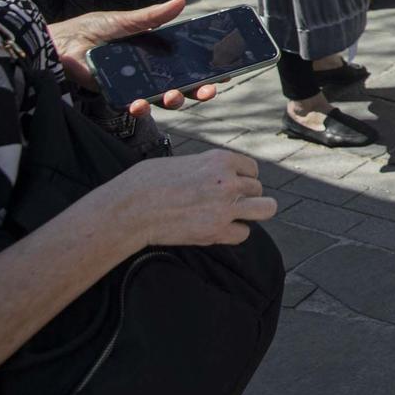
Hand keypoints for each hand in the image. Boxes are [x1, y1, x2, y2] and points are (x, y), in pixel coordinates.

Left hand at [50, 0, 217, 117]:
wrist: (57, 44)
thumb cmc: (89, 29)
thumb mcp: (124, 20)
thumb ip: (152, 16)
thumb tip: (180, 2)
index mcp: (155, 51)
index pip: (187, 62)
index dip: (206, 69)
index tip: (223, 72)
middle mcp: (148, 70)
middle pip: (182, 84)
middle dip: (199, 89)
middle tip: (209, 89)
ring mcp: (134, 84)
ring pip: (162, 98)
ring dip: (173, 100)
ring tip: (172, 96)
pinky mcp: (116, 94)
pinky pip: (134, 104)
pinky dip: (140, 106)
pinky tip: (140, 103)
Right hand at [109, 149, 275, 247]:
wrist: (129, 209)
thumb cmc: (148, 183)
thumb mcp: (184, 162)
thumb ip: (208, 168)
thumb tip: (220, 175)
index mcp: (221, 160)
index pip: (252, 169)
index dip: (241, 178)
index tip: (228, 185)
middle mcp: (228, 182)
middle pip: (258, 189)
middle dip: (246, 196)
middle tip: (227, 203)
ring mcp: (225, 207)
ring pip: (265, 209)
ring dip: (252, 213)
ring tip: (235, 216)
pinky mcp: (216, 231)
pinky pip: (243, 233)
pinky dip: (234, 233)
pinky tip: (218, 229)